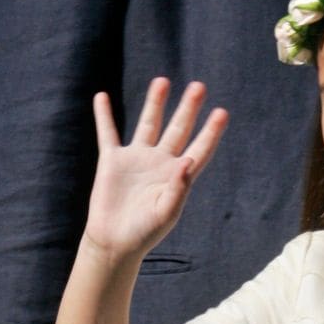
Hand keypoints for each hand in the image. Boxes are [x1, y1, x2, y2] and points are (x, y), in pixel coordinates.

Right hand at [84, 78, 227, 262]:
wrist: (115, 242)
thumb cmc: (144, 233)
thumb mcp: (166, 214)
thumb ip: (178, 189)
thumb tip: (188, 160)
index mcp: (178, 177)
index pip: (199, 149)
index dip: (211, 132)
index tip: (222, 113)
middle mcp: (160, 163)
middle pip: (177, 129)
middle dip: (188, 108)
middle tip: (199, 87)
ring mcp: (137, 159)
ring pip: (148, 123)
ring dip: (155, 103)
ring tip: (163, 81)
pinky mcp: (113, 161)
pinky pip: (108, 133)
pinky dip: (104, 116)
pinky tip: (102, 97)